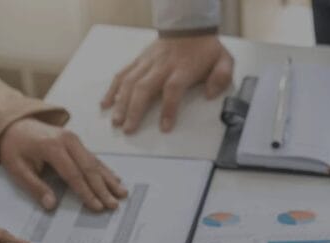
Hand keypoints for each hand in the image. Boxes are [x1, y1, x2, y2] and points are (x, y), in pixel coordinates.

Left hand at [0, 118, 127, 211]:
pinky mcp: (77, 142)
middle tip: (114, 205)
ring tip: (122, 193)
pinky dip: (105, 170)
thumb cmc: (15, 147)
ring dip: (109, 180)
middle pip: (89, 168)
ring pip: (95, 163)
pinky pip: (94, 158)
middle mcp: (68, 141)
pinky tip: (115, 179)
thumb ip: (34, 186)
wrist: (15, 123)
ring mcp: (74, 140)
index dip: (86, 192)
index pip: (73, 174)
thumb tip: (51, 204)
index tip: (97, 206)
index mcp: (52, 147)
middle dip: (103, 189)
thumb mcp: (16, 168)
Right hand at [101, 35, 233, 133]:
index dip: (168, 109)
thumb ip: (221, 77)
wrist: (189, 26)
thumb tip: (211, 94)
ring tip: (116, 120)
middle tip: (129, 128)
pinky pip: (123, 74)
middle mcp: (162, 66)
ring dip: (121, 102)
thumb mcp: (224, 60)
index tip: (164, 127)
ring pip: (130, 82)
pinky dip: (113, 89)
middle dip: (134, 110)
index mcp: (182, 68)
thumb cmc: (205, 49)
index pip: (173, 89)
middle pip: (144, 88)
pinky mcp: (139, 61)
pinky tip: (106, 103)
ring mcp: (148, 63)